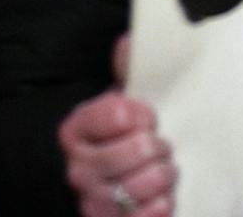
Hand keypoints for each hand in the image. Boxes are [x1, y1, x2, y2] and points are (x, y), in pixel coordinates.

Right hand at [60, 35, 176, 216]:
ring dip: (164, 176)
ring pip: (141, 186)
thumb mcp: (121, 102)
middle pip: (136, 150)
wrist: (112, 185)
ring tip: (166, 170)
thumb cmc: (121, 138)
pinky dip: (161, 207)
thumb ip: (126, 72)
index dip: (143, 113)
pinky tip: (165, 197)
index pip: (119, 113)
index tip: (150, 116)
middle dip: (159, 147)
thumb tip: (129, 42)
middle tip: (162, 146)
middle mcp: (77, 166)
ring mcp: (91, 200)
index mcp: (76, 129)